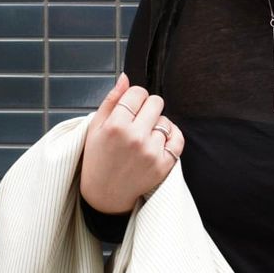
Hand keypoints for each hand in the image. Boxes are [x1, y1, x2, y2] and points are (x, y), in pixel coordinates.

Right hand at [80, 72, 184, 213]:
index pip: (137, 92)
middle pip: (156, 102)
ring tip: (143, 138)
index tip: (130, 107)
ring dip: (157, 125)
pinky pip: (178, 138)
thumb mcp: (95, 128)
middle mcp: (135, 137)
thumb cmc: (98, 159)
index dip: (134, 97)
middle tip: (138, 121)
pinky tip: (158, 141)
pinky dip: (171, 136)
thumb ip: (111, 100)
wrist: (105, 195)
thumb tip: (126, 77)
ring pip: (166, 121)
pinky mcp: (163, 164)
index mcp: (115, 126)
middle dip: (147, 108)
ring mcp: (151, 152)